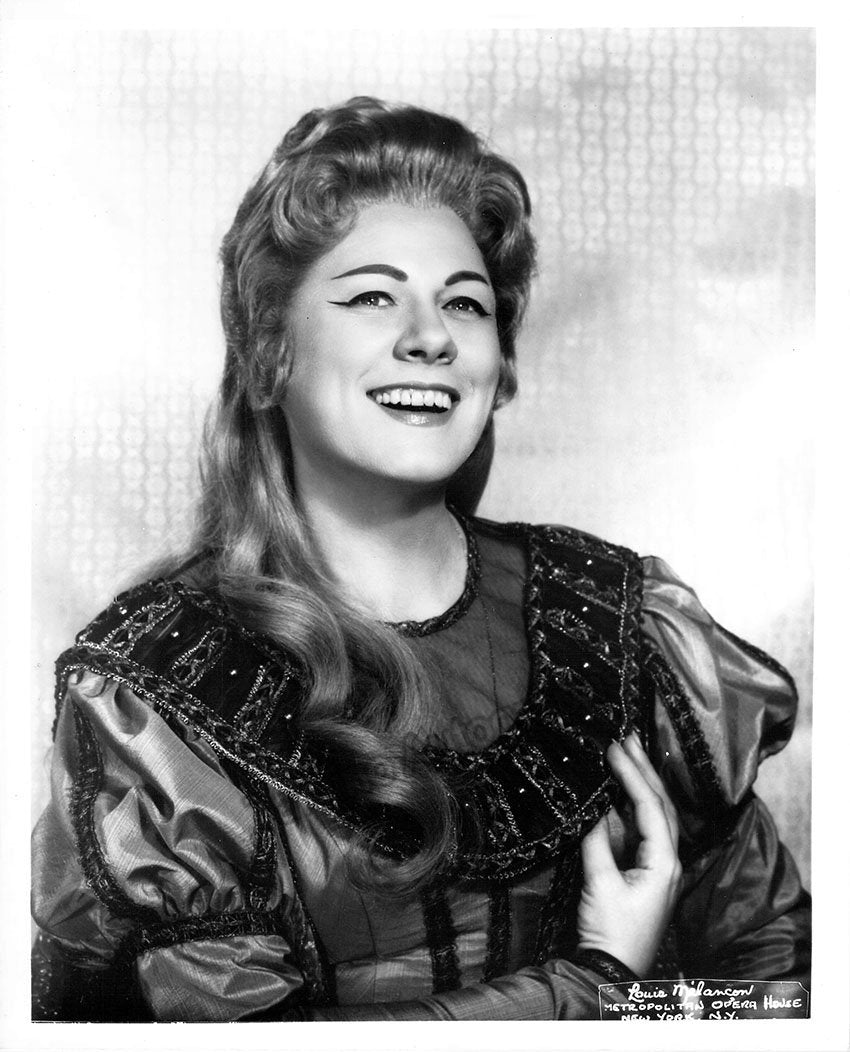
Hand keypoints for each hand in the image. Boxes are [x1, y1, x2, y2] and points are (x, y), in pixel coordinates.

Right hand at [576, 732, 681, 977]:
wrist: (610, 972)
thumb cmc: (610, 932)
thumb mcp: (599, 884)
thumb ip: (597, 841)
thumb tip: (593, 805)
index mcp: (665, 861)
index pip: (649, 805)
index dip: (632, 773)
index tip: (614, 745)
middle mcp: (668, 860)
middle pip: (659, 804)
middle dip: (644, 767)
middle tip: (627, 734)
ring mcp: (658, 867)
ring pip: (653, 814)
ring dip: (639, 781)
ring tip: (624, 751)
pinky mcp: (644, 873)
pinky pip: (641, 829)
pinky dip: (630, 804)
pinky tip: (617, 790)